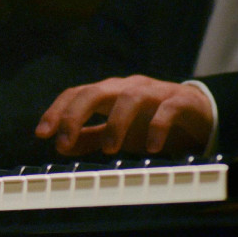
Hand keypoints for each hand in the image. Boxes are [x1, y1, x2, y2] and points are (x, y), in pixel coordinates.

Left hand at [35, 75, 213, 155]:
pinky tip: (152, 147)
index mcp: (107, 92)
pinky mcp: (180, 101)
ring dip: (115, 123)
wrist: (196, 112)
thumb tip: (60, 146)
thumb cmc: (148, 120)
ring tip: (109, 149)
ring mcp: (153, 92)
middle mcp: (126, 87)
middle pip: (94, 92)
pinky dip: (157, 127)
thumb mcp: (115, 130)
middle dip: (74, 116)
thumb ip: (88, 136)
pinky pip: (167, 110)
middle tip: (64, 142)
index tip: (41, 133)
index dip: (56, 112)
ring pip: (129, 98)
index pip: (75, 94)